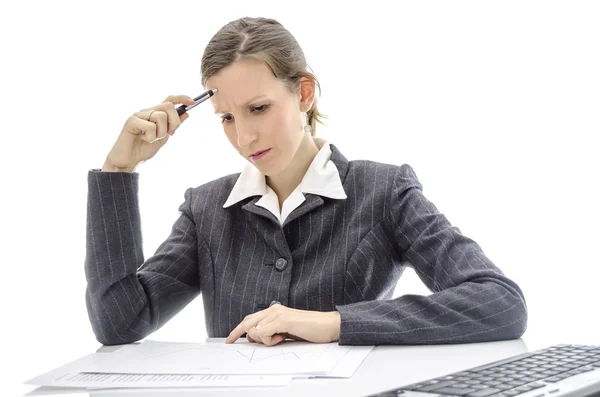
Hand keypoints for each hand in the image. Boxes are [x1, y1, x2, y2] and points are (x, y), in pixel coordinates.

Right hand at [103, 95, 196, 171]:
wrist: (129, 160)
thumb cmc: (143, 149)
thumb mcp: (163, 137)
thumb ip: (173, 126)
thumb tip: (186, 114)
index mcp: (154, 113)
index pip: (169, 100)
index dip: (181, 98)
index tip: (192, 102)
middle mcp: (147, 111)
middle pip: (168, 106)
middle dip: (174, 122)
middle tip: (169, 134)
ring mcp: (138, 115)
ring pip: (160, 116)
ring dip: (160, 133)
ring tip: (151, 139)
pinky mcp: (131, 121)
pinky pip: (150, 126)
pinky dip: (151, 137)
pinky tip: (143, 140)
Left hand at [225, 304, 340, 346]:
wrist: (328, 325)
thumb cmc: (310, 329)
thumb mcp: (286, 332)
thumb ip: (271, 332)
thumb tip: (254, 339)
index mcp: (274, 311)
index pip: (250, 318)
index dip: (238, 330)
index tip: (229, 340)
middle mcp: (274, 309)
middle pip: (248, 322)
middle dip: (240, 334)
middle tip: (240, 343)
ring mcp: (278, 313)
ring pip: (255, 330)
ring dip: (264, 340)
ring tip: (280, 338)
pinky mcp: (283, 320)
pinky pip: (264, 333)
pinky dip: (270, 340)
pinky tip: (282, 337)